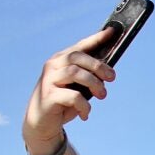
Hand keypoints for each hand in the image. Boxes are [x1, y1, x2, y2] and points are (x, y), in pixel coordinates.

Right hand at [22, 28, 116, 153]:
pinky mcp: (48, 96)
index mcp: (61, 60)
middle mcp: (53, 66)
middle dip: (98, 66)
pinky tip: (85, 114)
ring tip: (102, 95)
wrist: (42, 123)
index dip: (96, 38)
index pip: (80, 46)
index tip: (112, 32)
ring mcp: (48, 80)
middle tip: (112, 78)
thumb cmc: (63, 102)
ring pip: (75, 73)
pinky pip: (73, 96)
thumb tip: (109, 73)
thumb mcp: (78, 87)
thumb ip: (88, 77)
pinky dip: (84, 105)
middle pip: (77, 57)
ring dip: (94, 84)